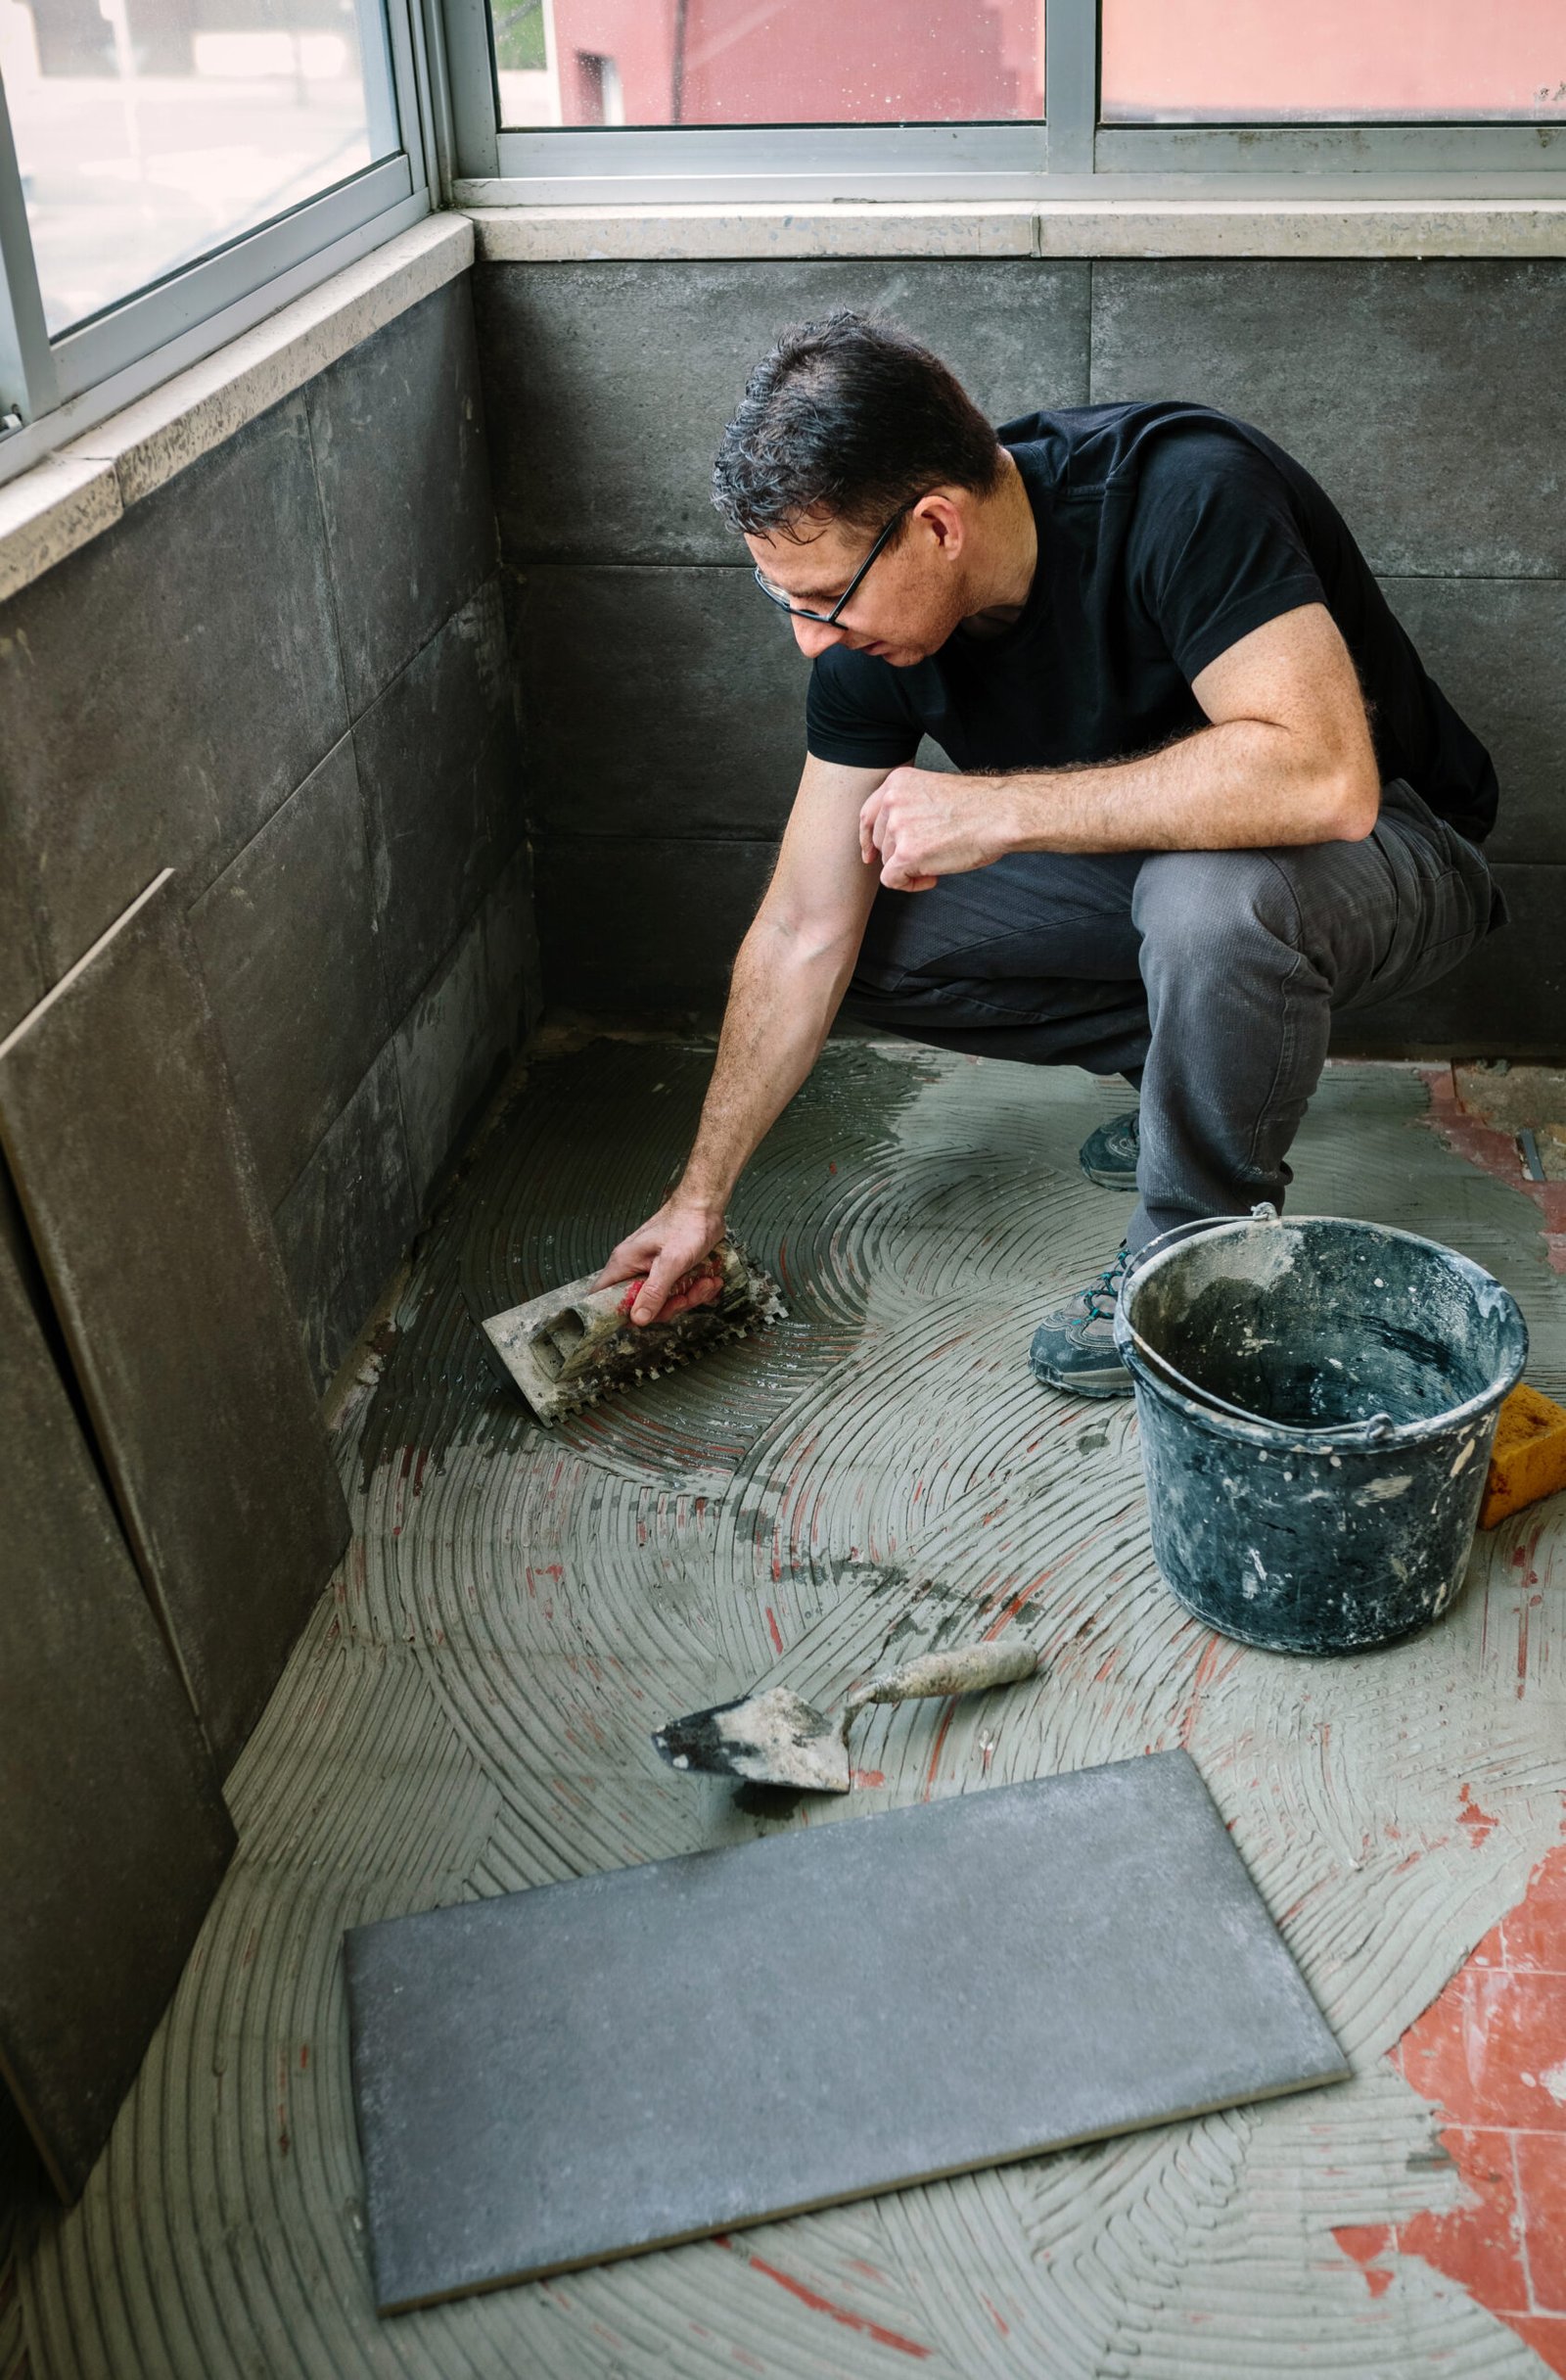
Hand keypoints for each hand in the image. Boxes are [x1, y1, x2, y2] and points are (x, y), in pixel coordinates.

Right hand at [594, 1200, 727, 1325]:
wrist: (706, 1206)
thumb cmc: (686, 1225)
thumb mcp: (671, 1262)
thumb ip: (654, 1292)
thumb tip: (638, 1319)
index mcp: (624, 1263)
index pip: (602, 1295)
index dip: (614, 1314)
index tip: (640, 1320)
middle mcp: (634, 1268)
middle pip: (639, 1305)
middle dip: (667, 1306)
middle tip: (685, 1297)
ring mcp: (652, 1269)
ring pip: (662, 1299)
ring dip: (688, 1296)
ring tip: (706, 1282)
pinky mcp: (669, 1270)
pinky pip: (676, 1290)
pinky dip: (695, 1289)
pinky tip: (710, 1280)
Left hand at [858, 766, 1011, 892]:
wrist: (1000, 814)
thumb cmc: (978, 806)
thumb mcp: (932, 792)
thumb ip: (908, 806)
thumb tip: (894, 838)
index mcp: (897, 782)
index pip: (868, 814)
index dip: (869, 839)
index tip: (871, 854)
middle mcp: (892, 801)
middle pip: (881, 841)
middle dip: (900, 855)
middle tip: (928, 857)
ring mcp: (897, 827)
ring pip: (888, 862)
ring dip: (910, 868)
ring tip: (938, 862)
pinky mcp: (906, 853)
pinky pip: (893, 880)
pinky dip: (911, 885)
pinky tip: (933, 877)